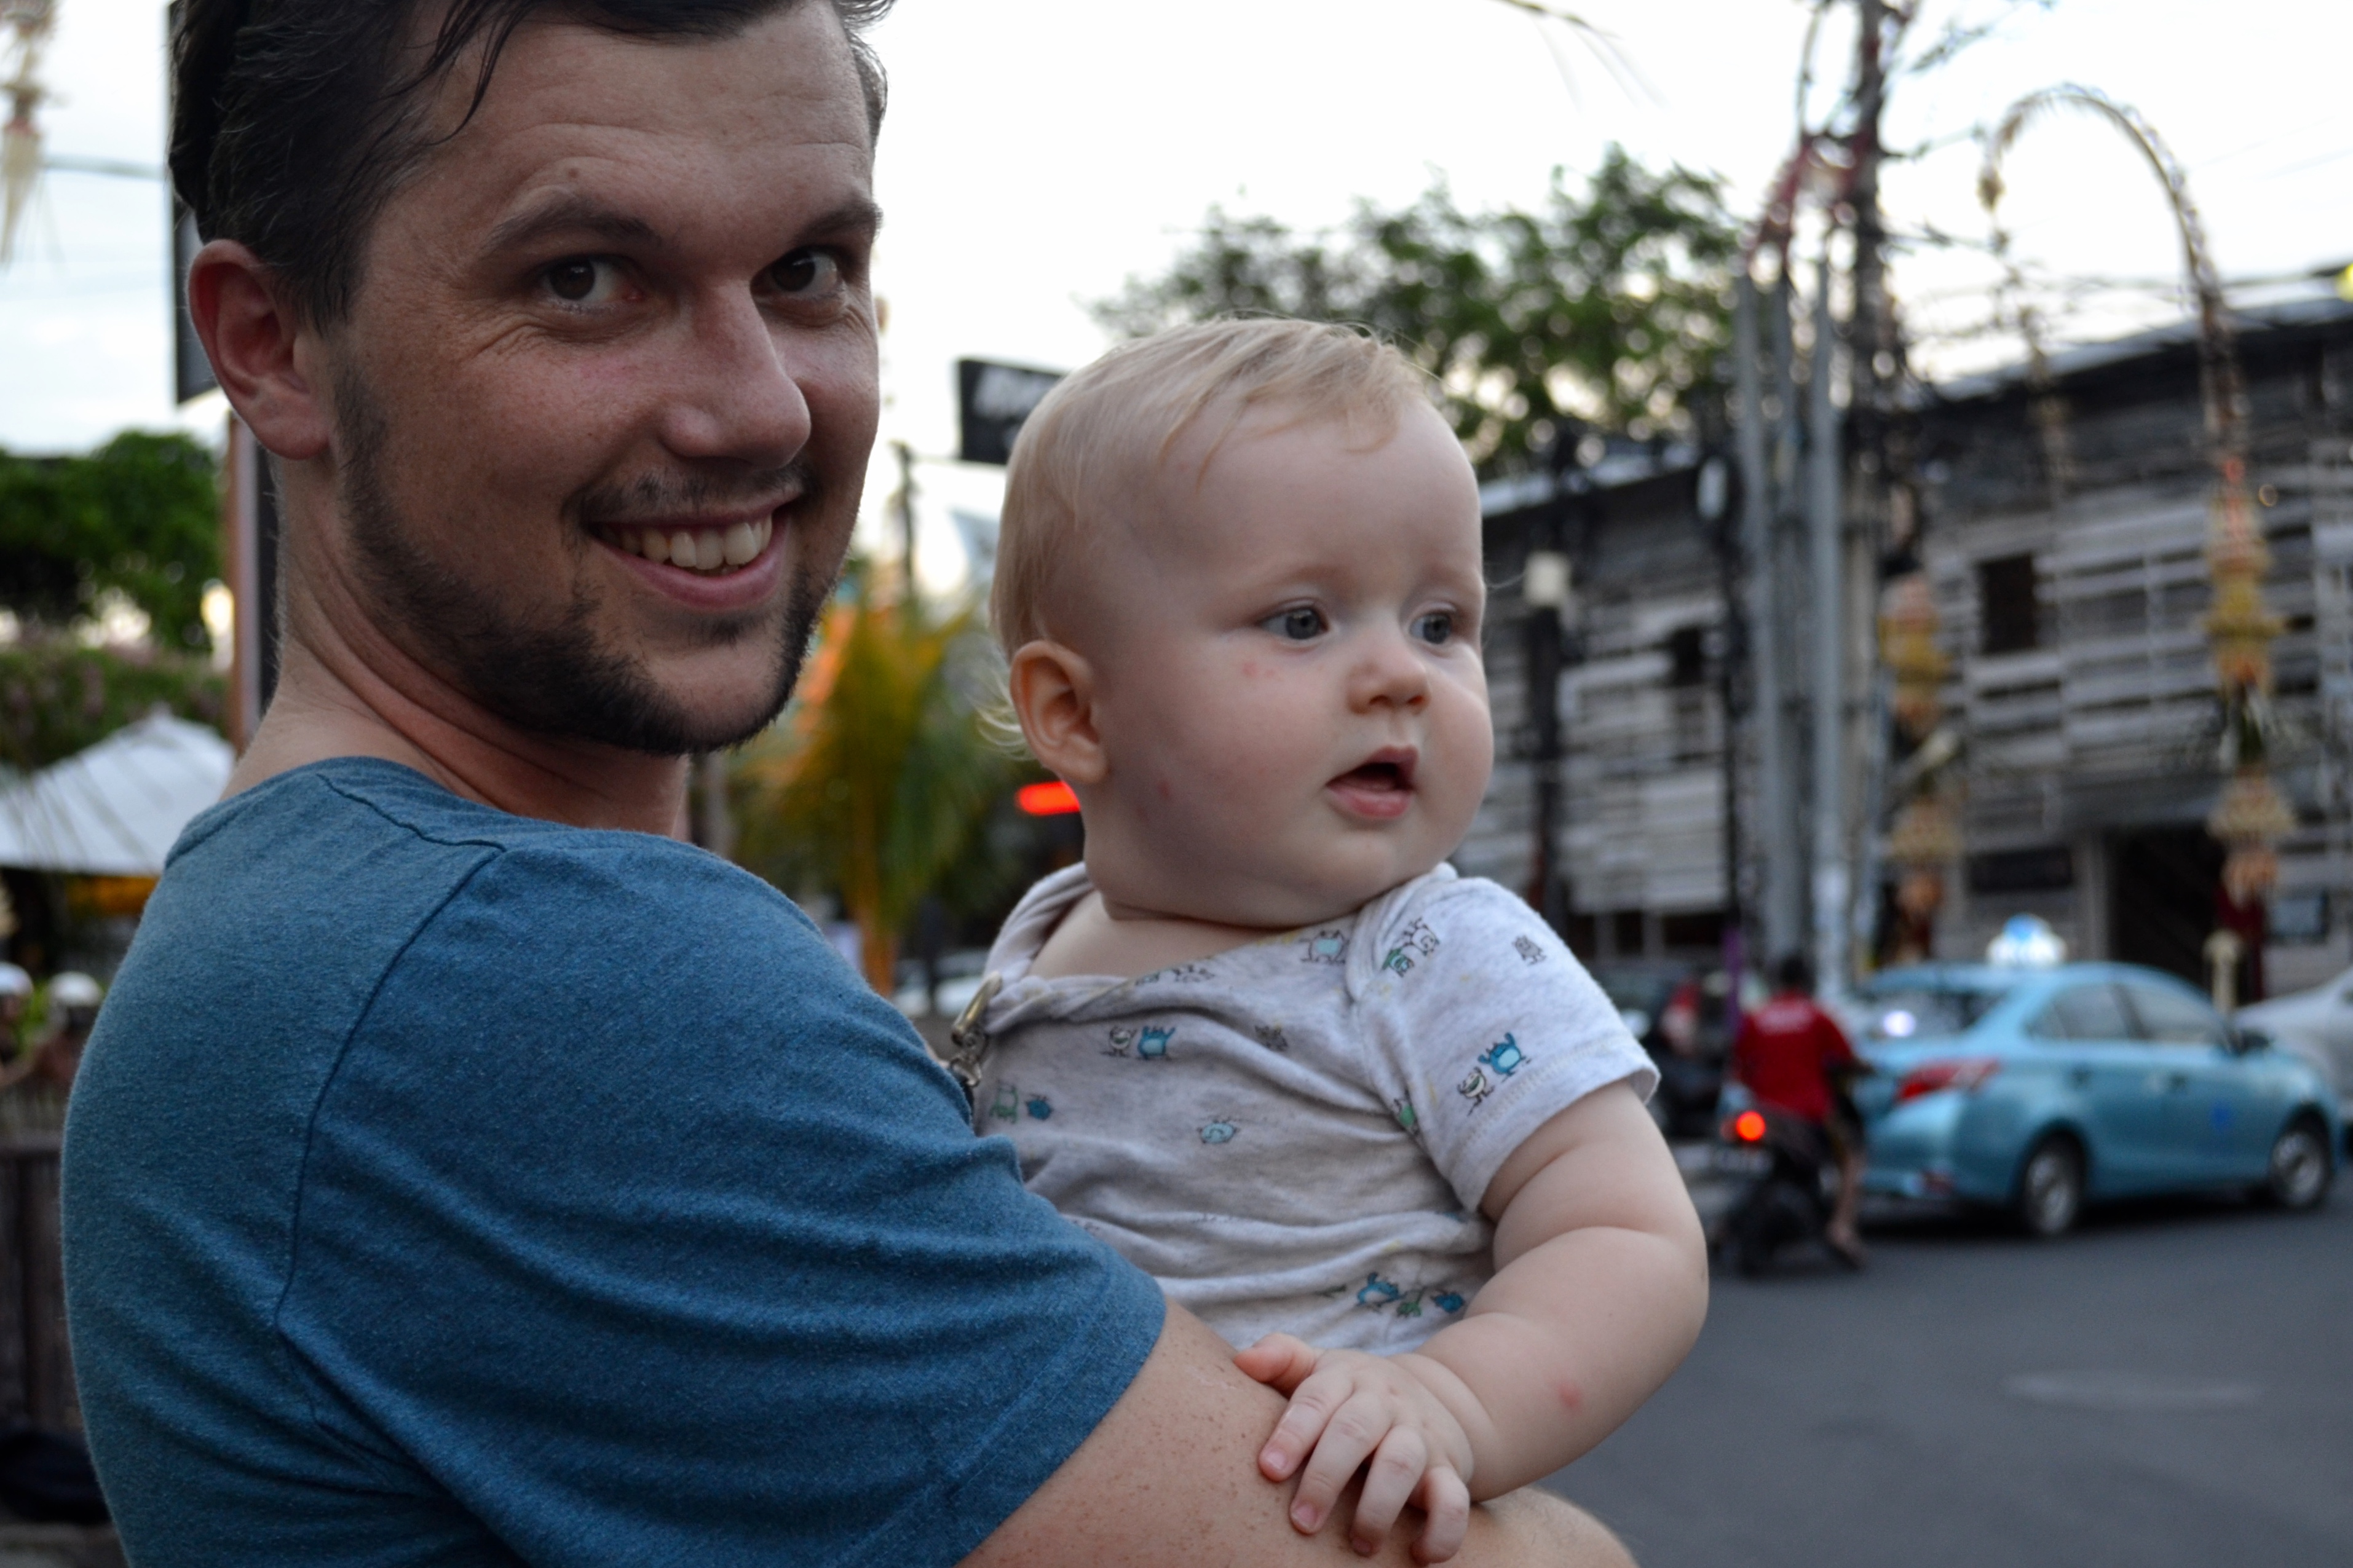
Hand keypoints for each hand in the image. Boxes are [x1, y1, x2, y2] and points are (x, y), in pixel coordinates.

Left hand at [1233, 1334, 1474, 1562]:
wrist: (1439, 1399)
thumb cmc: (1355, 1395)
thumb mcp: (1322, 1369)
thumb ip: (1282, 1360)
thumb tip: (1242, 1362)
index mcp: (1347, 1378)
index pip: (1316, 1400)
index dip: (1292, 1433)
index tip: (1269, 1471)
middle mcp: (1385, 1403)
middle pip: (1355, 1432)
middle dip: (1325, 1478)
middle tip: (1301, 1522)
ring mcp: (1420, 1436)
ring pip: (1401, 1465)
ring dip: (1377, 1509)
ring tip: (1357, 1546)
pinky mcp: (1449, 1469)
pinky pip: (1453, 1499)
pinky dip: (1442, 1531)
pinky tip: (1417, 1556)